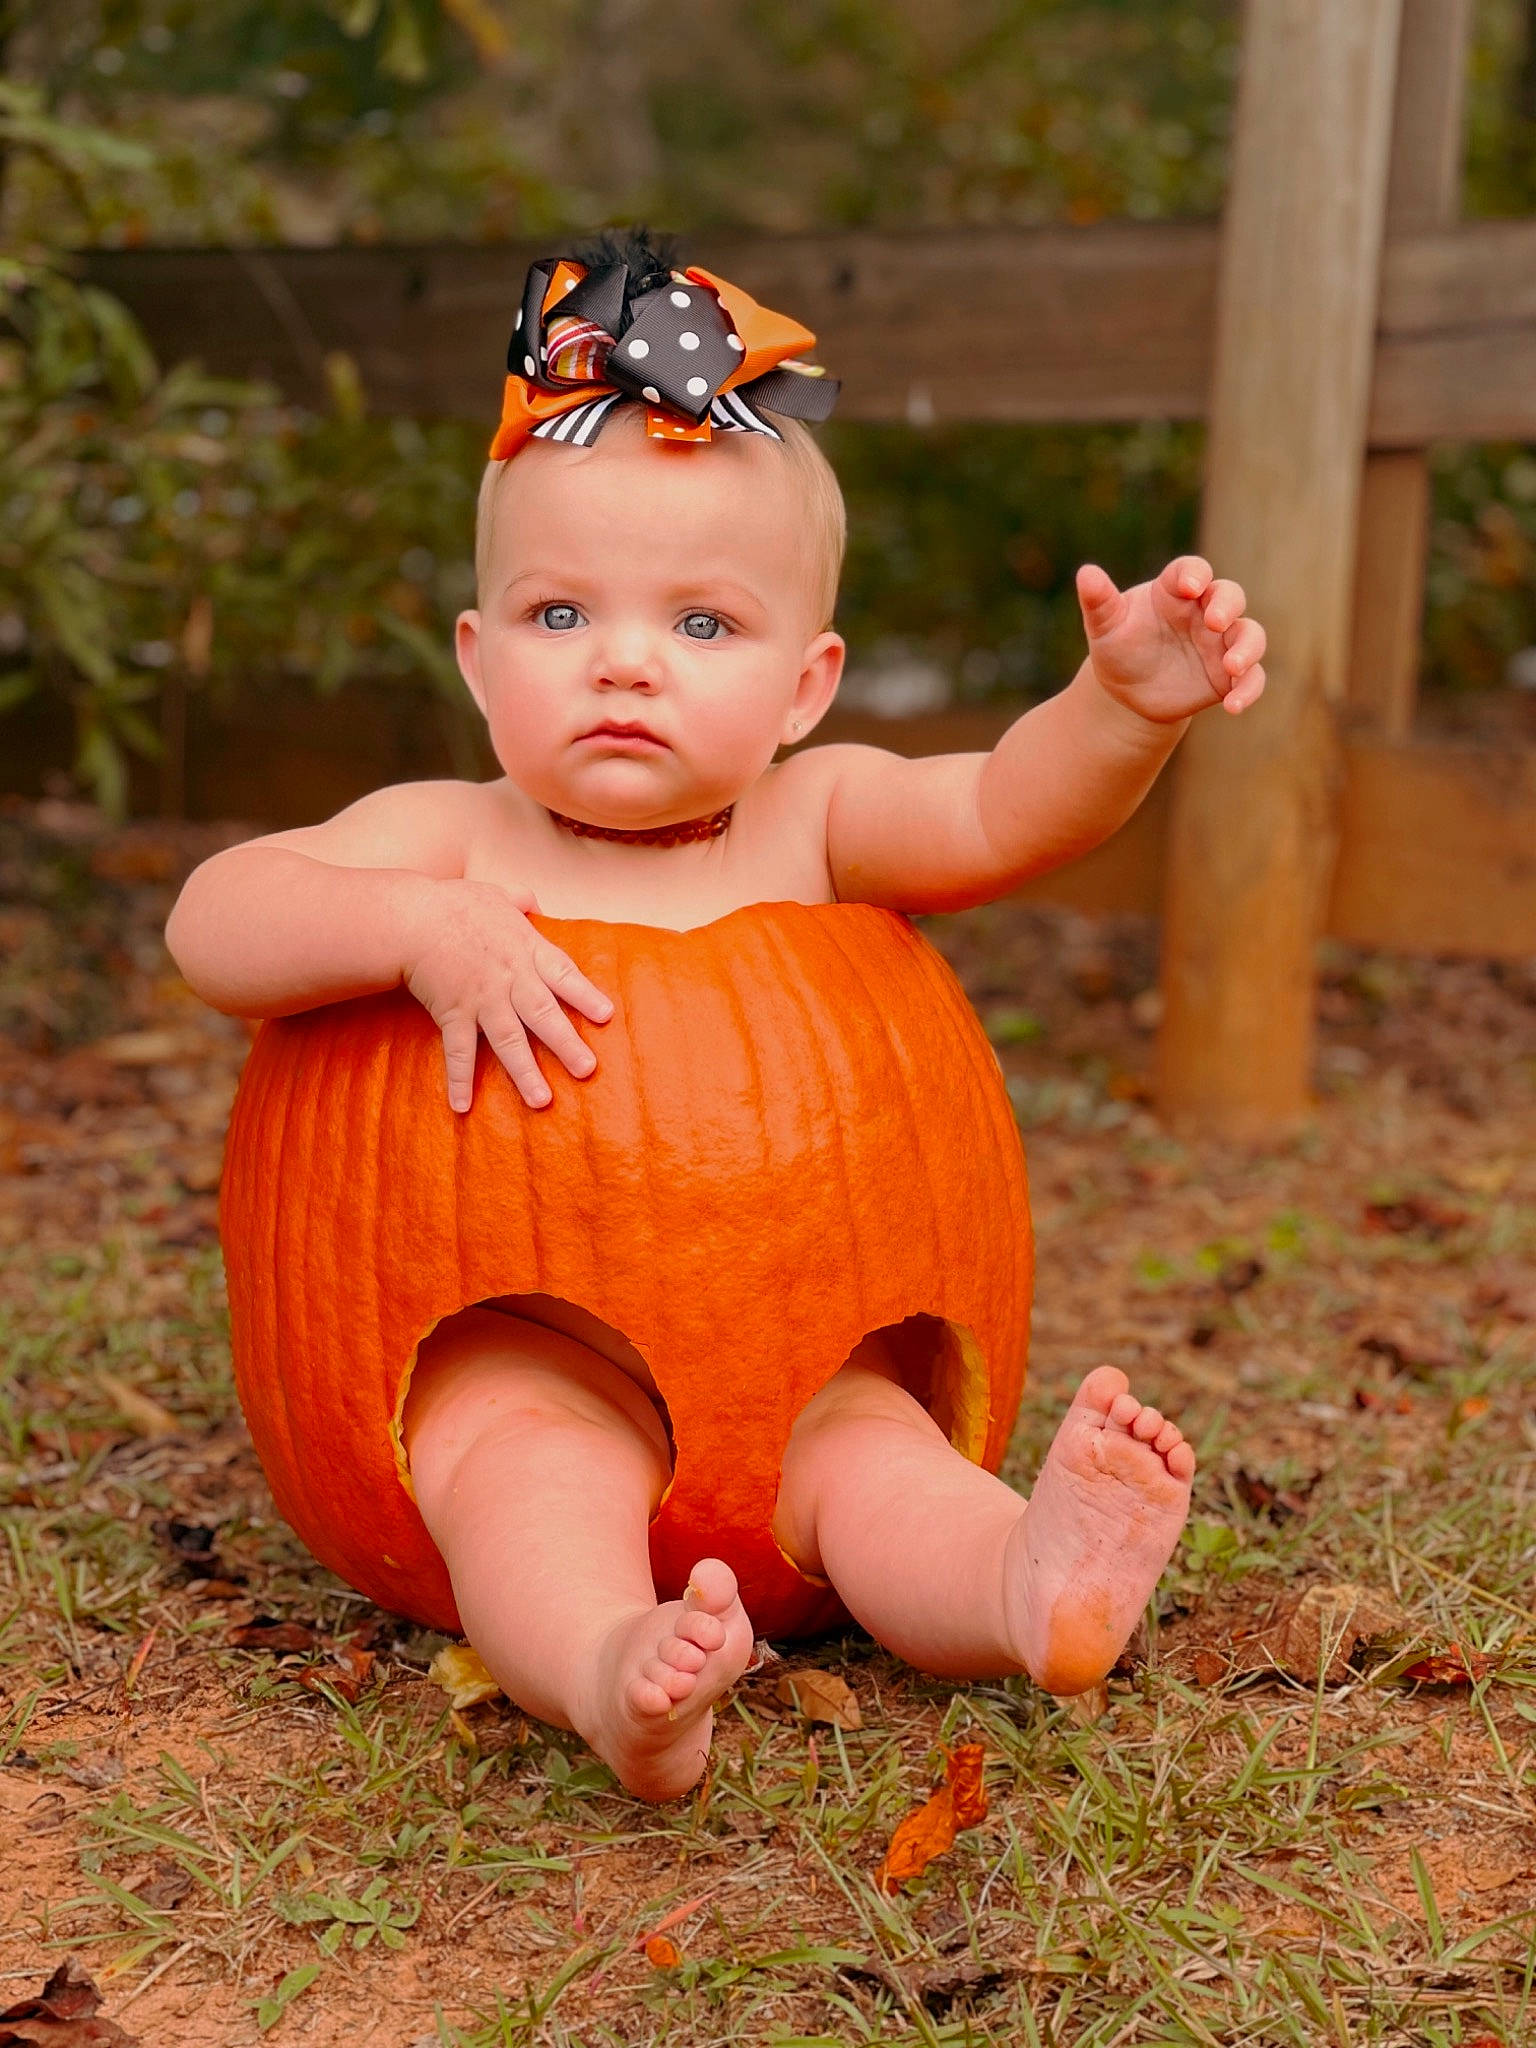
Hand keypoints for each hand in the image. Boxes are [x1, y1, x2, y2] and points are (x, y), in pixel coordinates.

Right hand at [404, 878, 613, 1111]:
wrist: (410, 918)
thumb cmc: (454, 904)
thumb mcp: (495, 894)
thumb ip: (521, 900)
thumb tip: (536, 904)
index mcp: (525, 949)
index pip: (563, 975)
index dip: (585, 996)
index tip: (607, 1016)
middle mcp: (509, 979)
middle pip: (543, 1015)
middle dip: (566, 1044)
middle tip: (587, 1070)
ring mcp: (481, 999)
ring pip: (508, 1040)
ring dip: (524, 1072)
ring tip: (542, 1101)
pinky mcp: (453, 1013)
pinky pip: (458, 1051)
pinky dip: (459, 1079)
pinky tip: (463, 1107)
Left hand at [1075, 556, 1267, 723]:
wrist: (1127, 691)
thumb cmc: (1118, 647)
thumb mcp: (1105, 626)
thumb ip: (1099, 601)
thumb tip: (1085, 573)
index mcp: (1174, 591)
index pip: (1191, 571)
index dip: (1194, 574)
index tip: (1189, 586)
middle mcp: (1204, 612)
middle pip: (1230, 596)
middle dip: (1227, 606)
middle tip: (1215, 622)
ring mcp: (1220, 643)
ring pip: (1249, 635)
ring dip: (1247, 648)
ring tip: (1232, 666)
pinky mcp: (1227, 676)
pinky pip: (1251, 678)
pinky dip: (1248, 689)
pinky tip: (1233, 706)